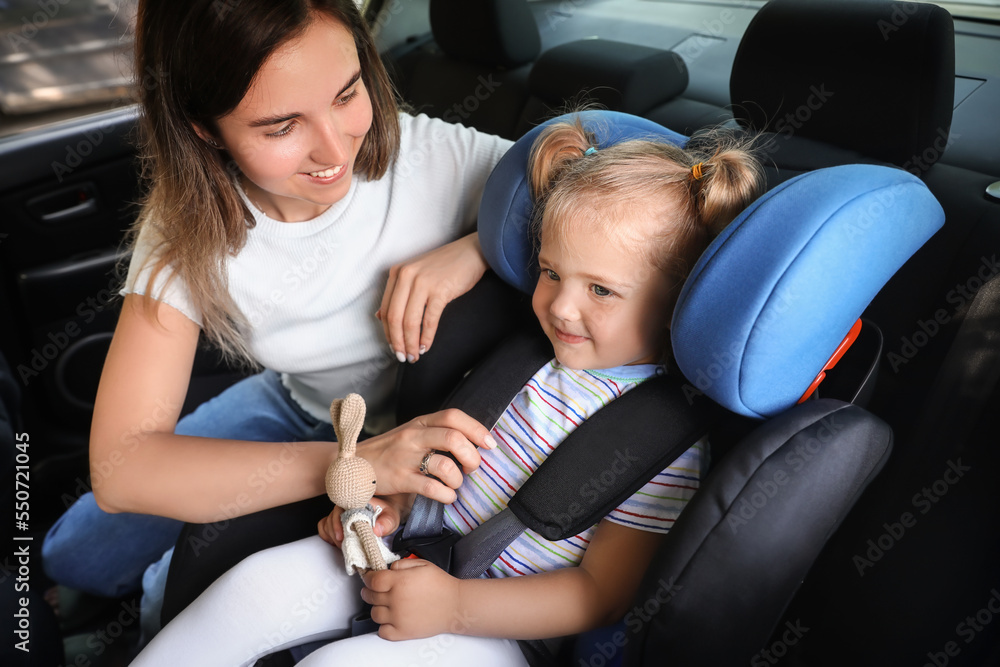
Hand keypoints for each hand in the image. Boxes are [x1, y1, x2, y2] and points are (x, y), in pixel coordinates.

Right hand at [317, 494, 412, 546]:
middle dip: (335, 533)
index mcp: (357, 501)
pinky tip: (335, 541)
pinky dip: (327, 534)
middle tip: (343, 545)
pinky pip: (324, 526)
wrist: (386, 514)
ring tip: (342, 545)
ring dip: (332, 535)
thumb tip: (376, 530)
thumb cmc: (387, 514)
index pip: (340, 509)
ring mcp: (340, 513)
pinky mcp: (337, 521)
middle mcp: (346, 506)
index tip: (341, 536)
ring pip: (327, 523)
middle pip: (331, 518)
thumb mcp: (391, 518)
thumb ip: (386, 523)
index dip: (338, 523)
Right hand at [357, 408, 495, 504]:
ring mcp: (406, 458)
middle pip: (453, 438)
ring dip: (458, 478)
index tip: (489, 443)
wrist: (353, 462)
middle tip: (473, 467)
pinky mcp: (399, 479)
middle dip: (472, 455)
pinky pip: (431, 488)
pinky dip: (446, 495)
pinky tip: (446, 496)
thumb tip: (473, 442)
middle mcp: (414, 437)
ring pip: (445, 464)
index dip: (476, 429)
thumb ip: (437, 434)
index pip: (453, 416)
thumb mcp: (412, 434)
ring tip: (455, 484)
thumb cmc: (389, 450)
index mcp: (420, 423)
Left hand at [361, 559, 465, 640]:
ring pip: (374, 614)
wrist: (455, 605)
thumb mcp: (422, 564)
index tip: (370, 578)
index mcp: (399, 581)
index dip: (368, 578)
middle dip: (369, 591)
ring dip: (377, 608)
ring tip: (386, 604)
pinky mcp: (403, 632)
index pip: (372, 581)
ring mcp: (398, 618)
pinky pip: (382, 631)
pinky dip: (383, 626)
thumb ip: (401, 564)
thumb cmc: (440, 584)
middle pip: (370, 596)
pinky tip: (391, 619)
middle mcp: (396, 600)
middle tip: (375, 590)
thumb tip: (388, 569)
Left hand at [378, 232, 486, 363]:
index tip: (394, 347)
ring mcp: (423, 283)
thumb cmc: (444, 266)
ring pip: (410, 322)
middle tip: (403, 357)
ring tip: (414, 355)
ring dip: (411, 343)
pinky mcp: (440, 290)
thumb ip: (397, 293)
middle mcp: (406, 276)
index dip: (388, 333)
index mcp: (397, 273)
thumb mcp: (415, 275)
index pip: (386, 310)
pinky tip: (426, 346)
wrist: (470, 252)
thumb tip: (379, 317)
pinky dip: (427, 337)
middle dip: (398, 342)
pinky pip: (429, 320)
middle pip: (395, 318)